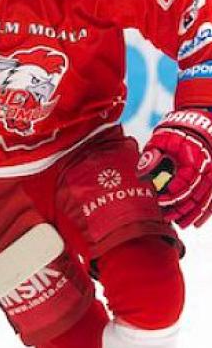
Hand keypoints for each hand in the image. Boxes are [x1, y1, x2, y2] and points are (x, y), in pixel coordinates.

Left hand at [137, 109, 211, 227]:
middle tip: (167, 217)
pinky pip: (211, 197)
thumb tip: (143, 175)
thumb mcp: (161, 140)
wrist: (197, 123)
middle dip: (181, 208)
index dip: (173, 194)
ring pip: (206, 199)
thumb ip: (152, 156)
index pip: (185, 182)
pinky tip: (198, 222)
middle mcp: (207, 167)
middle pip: (196, 194)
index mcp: (194, 158)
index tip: (161, 201)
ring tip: (182, 224)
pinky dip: (206, 211)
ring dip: (194, 213)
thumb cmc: (176, 132)